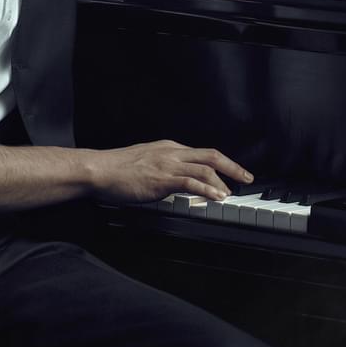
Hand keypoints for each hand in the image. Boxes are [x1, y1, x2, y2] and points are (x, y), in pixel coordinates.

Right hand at [86, 140, 253, 203]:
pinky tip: (216, 198)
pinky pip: (191, 182)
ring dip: (221, 182)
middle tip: (246, 178)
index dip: (221, 163)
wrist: (99, 170)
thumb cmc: (116, 169)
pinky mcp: (162, 179)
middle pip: (211, 155)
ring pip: (205, 168)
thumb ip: (161, 168)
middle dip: (232, 167)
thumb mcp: (145, 162)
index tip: (231, 173)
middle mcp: (171, 152)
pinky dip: (207, 189)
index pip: (201, 153)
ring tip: (229, 195)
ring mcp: (167, 165)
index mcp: (168, 148)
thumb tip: (173, 181)